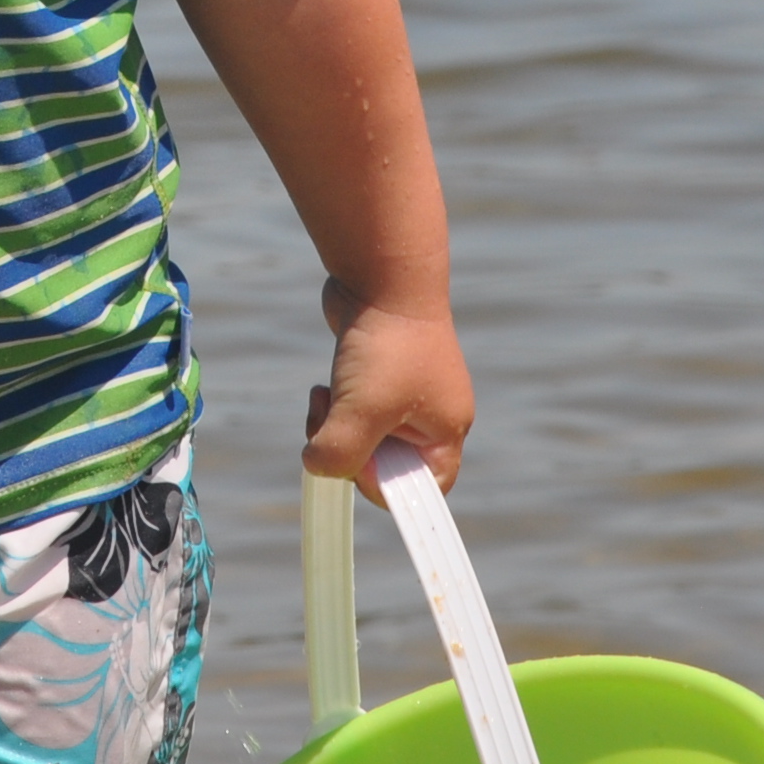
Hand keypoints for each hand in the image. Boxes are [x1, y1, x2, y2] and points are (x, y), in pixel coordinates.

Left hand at [305, 272, 475, 501]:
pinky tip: (324, 386)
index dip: (383, 485)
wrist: (382, 275)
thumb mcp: (361, 411)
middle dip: (350, 450)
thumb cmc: (386, 345)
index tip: (355, 461)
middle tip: (330, 424)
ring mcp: (405, 393)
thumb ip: (339, 454)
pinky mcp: (378, 374)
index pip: (423, 489)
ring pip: (362, 436)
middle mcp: (431, 415)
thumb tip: (318, 467)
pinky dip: (334, 405)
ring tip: (325, 398)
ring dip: (335, 426)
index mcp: (446, 430)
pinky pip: (353, 410)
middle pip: (384, 464)